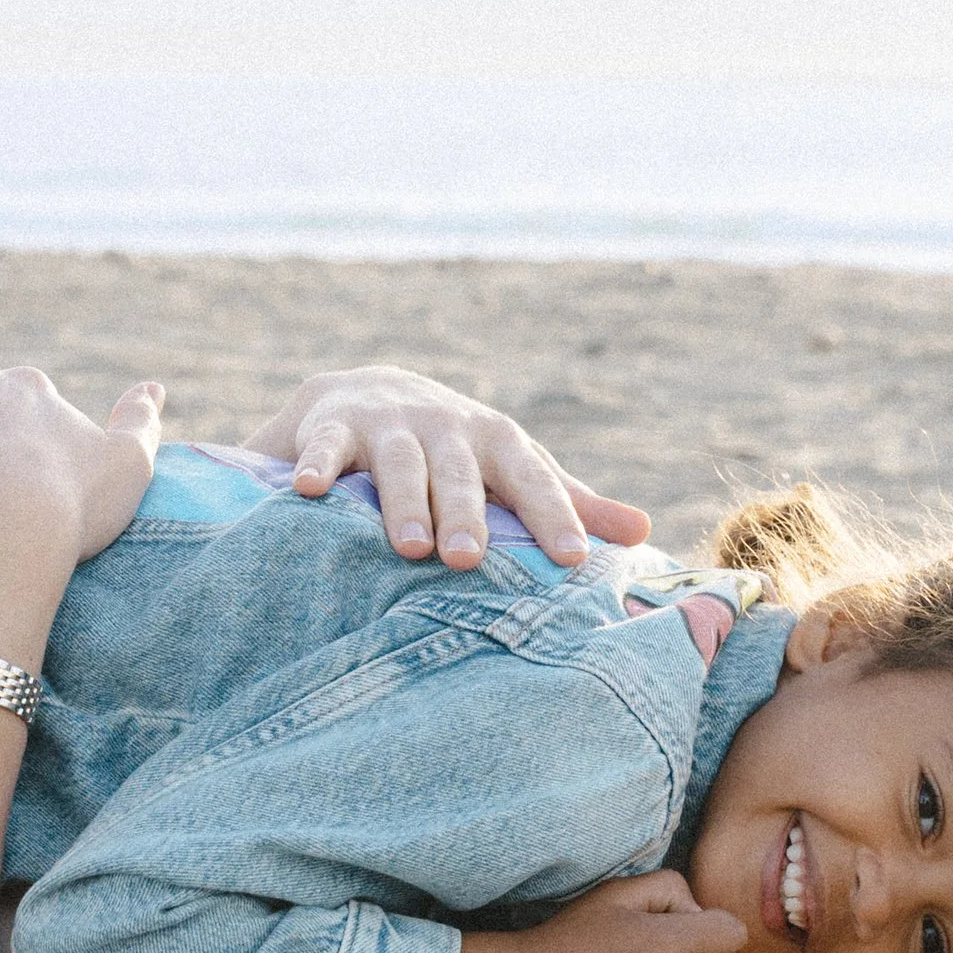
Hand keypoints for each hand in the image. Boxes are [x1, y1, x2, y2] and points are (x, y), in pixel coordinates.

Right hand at [244, 365, 653, 569]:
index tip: (575, 559)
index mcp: (497, 442)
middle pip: (460, 474)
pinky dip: (315, 464)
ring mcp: (389, 425)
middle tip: (470, 559)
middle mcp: (445, 428)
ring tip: (409, 547)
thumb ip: (568, 500)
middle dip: (466, 514)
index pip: (532, 478)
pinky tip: (308, 490)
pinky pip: (325, 446)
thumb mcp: (510, 467)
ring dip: (402, 503)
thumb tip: (645, 532)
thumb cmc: (456, 451)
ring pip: (399, 464)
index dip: (554, 515)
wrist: (367, 393)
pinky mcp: (334, 426)